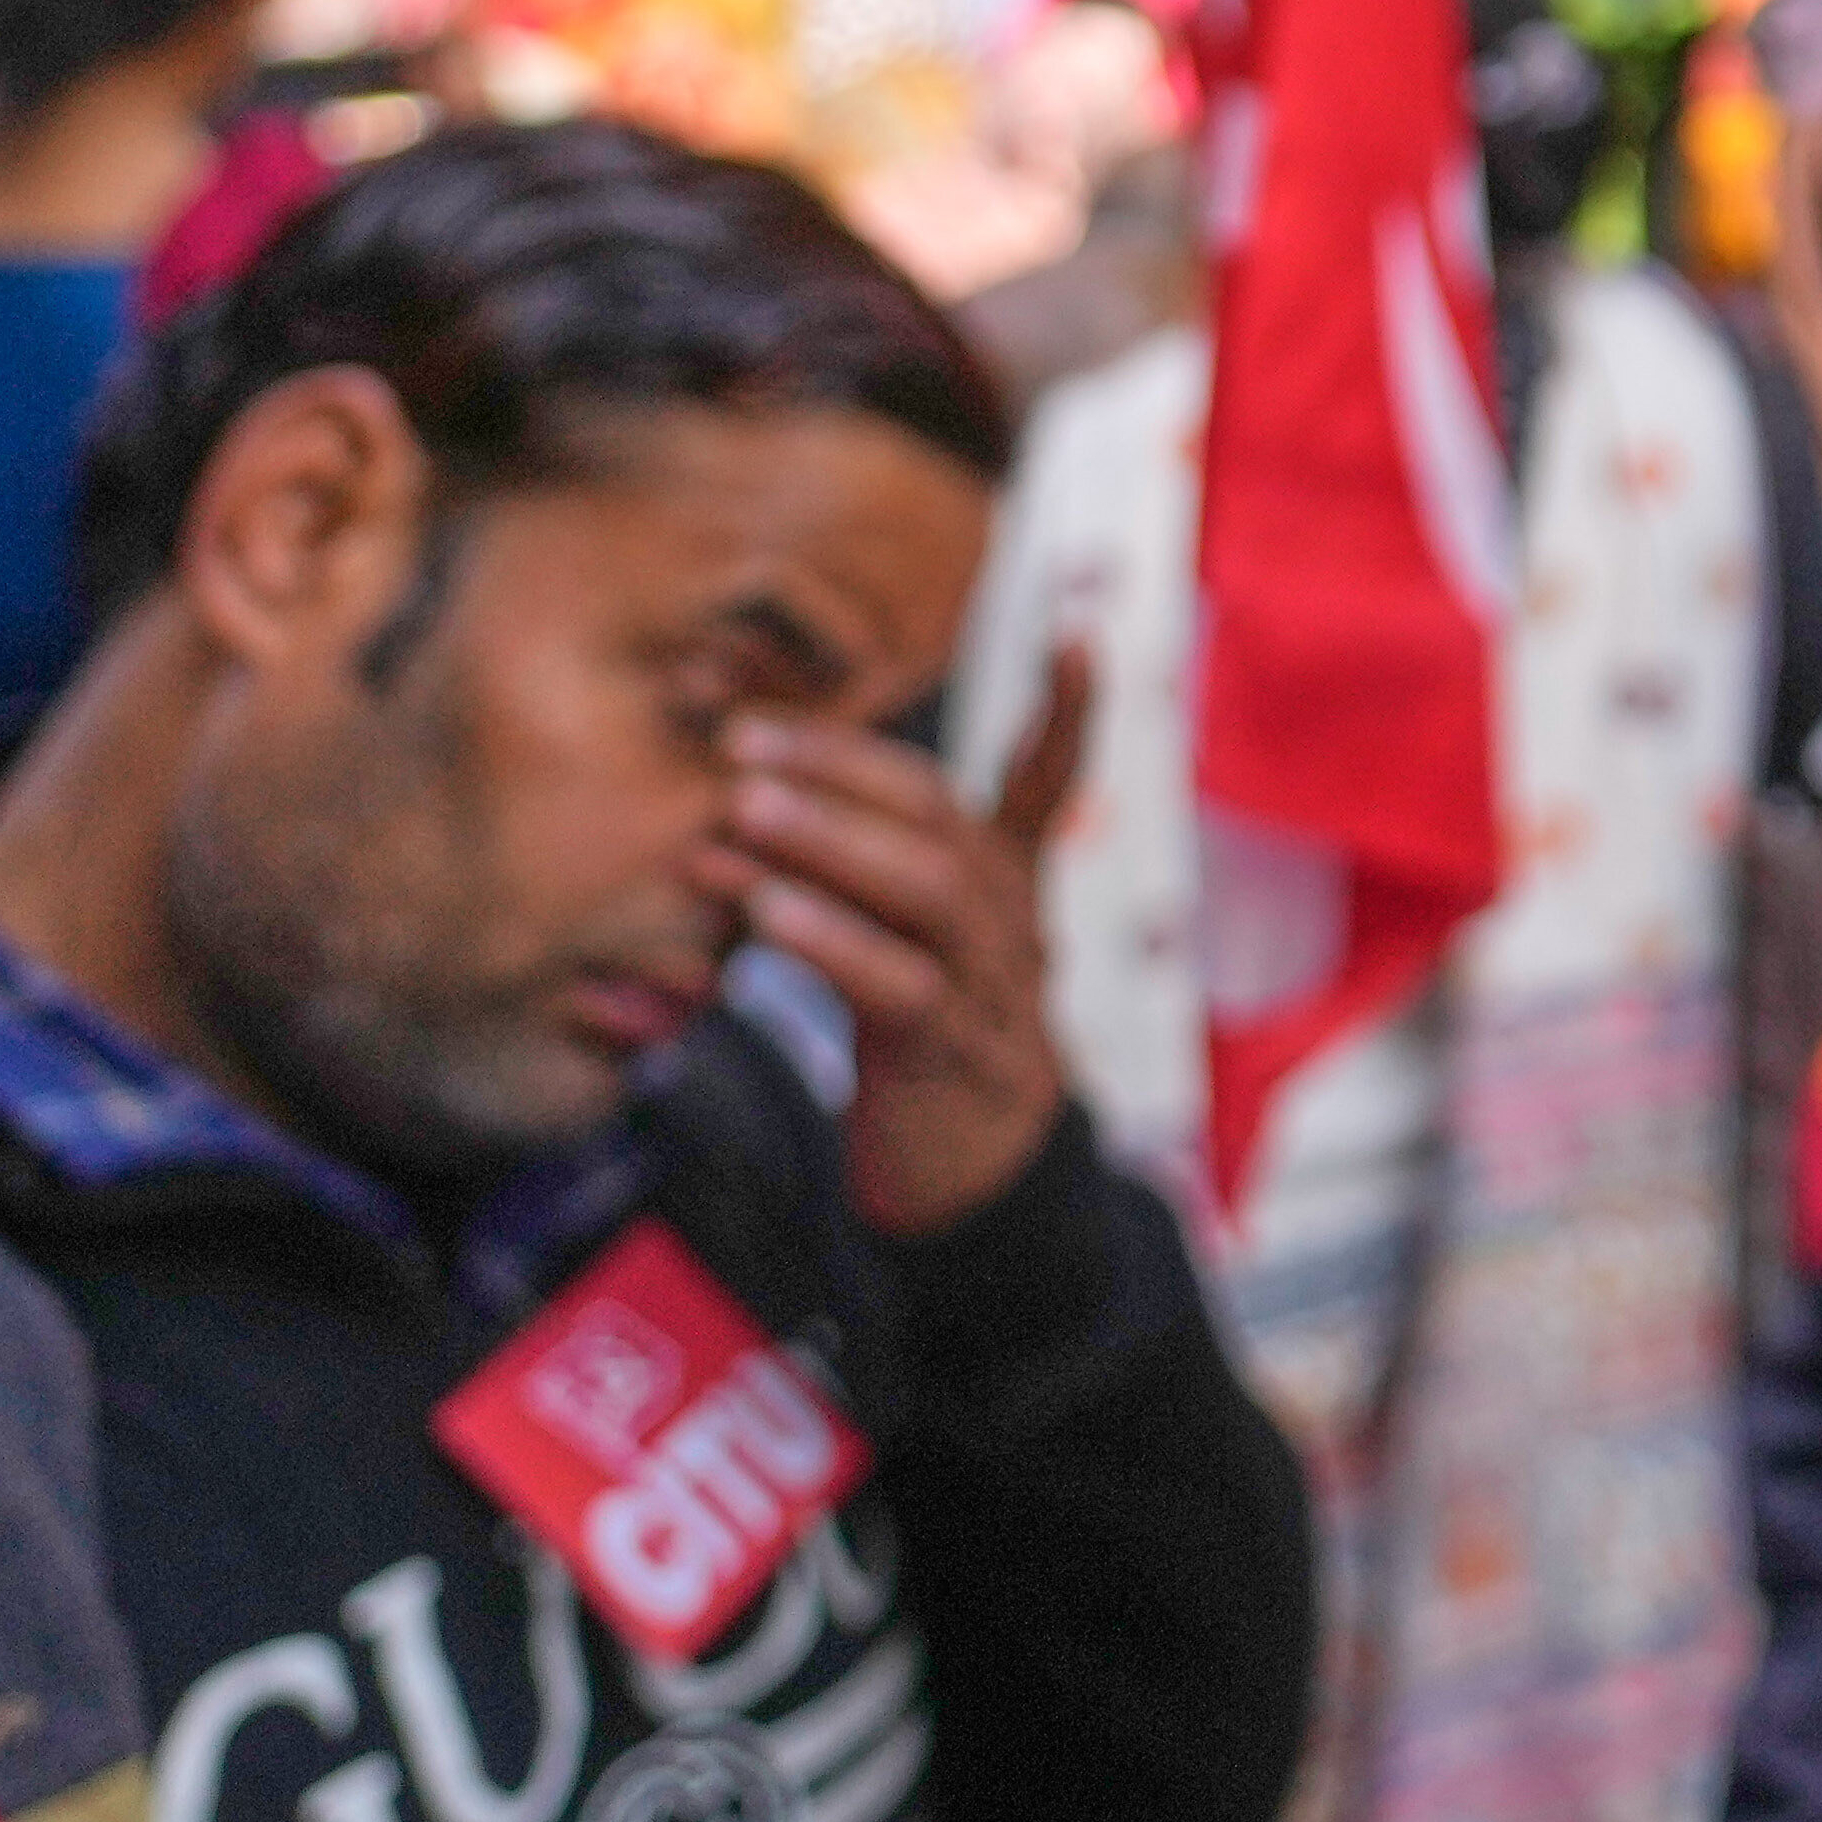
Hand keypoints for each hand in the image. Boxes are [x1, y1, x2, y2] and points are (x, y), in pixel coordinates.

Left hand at [714, 646, 1094, 1240]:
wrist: (969, 1192)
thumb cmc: (923, 1058)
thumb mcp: (911, 954)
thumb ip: (868, 888)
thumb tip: (755, 810)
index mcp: (1006, 895)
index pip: (1047, 786)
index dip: (1068, 712)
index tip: (1082, 629)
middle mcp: (1012, 924)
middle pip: (943, 817)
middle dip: (843, 766)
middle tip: (744, 739)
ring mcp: (993, 985)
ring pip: (926, 885)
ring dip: (826, 839)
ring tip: (739, 808)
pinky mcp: (953, 1053)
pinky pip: (898, 979)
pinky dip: (828, 936)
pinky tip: (763, 911)